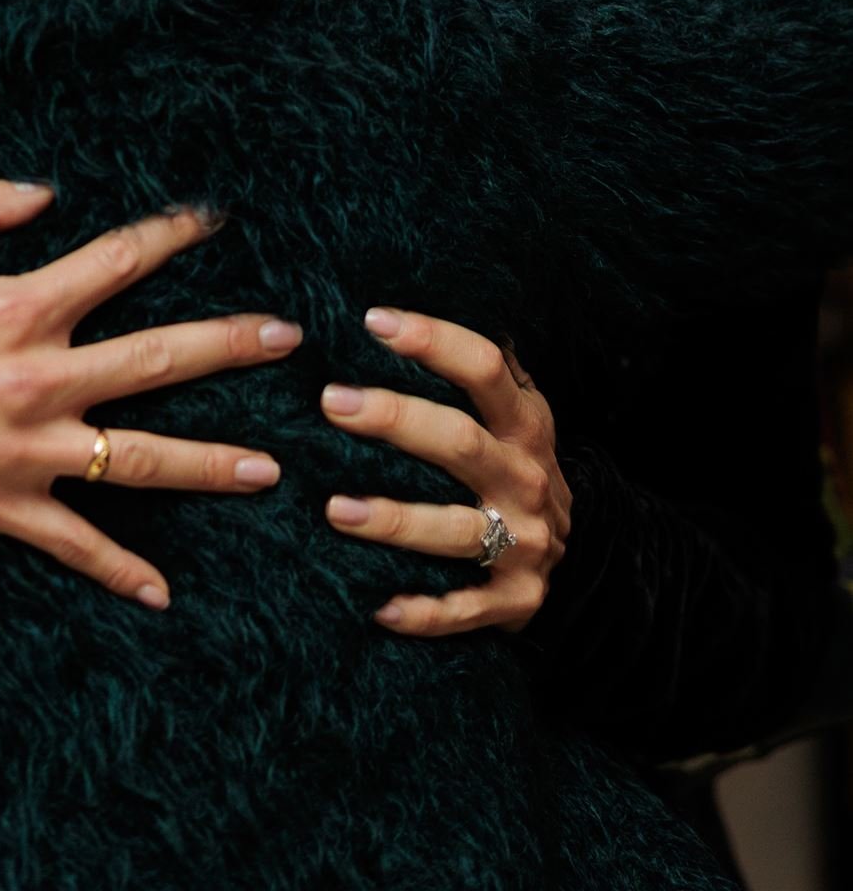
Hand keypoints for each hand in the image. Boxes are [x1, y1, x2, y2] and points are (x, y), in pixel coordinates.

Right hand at [0, 176, 300, 609]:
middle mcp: (36, 380)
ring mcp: (22, 453)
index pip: (117, 262)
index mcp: (16, 307)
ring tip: (271, 471)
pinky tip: (163, 593)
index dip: (171, 235)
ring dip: (211, 465)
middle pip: (159, 360)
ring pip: (139, 461)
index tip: (214, 219)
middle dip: (232, 346)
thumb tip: (45, 193)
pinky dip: (118, 572)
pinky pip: (72, 546)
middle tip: (291, 342)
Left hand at [321, 308, 568, 635]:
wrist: (583, 560)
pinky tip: (377, 606)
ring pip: (455, 531)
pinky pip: (462, 610)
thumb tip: (418, 303)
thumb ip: (482, 371)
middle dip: (395, 420)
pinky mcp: (513, 602)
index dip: (433, 340)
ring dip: (395, 521)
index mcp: (525, 426)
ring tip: (335, 508)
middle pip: (460, 442)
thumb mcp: (518, 416)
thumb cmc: (517, 468)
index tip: (373, 321)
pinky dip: (422, 612)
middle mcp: (526, 480)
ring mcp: (523, 544)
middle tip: (331, 403)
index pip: (484, 370)